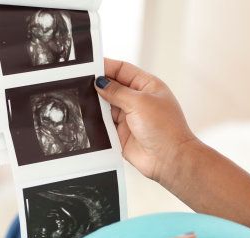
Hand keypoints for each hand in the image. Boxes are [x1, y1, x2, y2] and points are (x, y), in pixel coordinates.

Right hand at [95, 58, 195, 181]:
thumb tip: (100, 83)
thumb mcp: (140, 102)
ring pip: (106, 105)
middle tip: (80, 83)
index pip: (122, 70)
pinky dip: (96, 121)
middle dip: (98, 86)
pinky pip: (104, 123)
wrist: (169, 159)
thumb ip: (117, 92)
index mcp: (147, 86)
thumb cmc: (165, 129)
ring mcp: (129, 116)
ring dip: (96, 104)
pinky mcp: (121, 133)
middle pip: (112, 87)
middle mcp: (138, 100)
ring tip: (83, 100)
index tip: (89, 66)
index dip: (106, 66)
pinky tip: (89, 117)